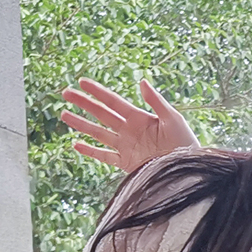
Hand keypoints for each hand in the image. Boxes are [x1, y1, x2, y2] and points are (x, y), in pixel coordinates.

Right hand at [59, 78, 197, 171]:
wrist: (187, 170)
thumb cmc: (185, 143)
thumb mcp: (173, 119)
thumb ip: (156, 102)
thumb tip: (142, 81)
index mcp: (139, 118)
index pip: (113, 101)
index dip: (98, 92)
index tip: (82, 81)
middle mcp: (129, 130)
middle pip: (101, 114)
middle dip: (83, 104)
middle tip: (65, 93)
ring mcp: (126, 147)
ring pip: (98, 133)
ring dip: (81, 124)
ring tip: (64, 114)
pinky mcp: (126, 163)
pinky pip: (104, 156)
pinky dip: (90, 151)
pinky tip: (76, 145)